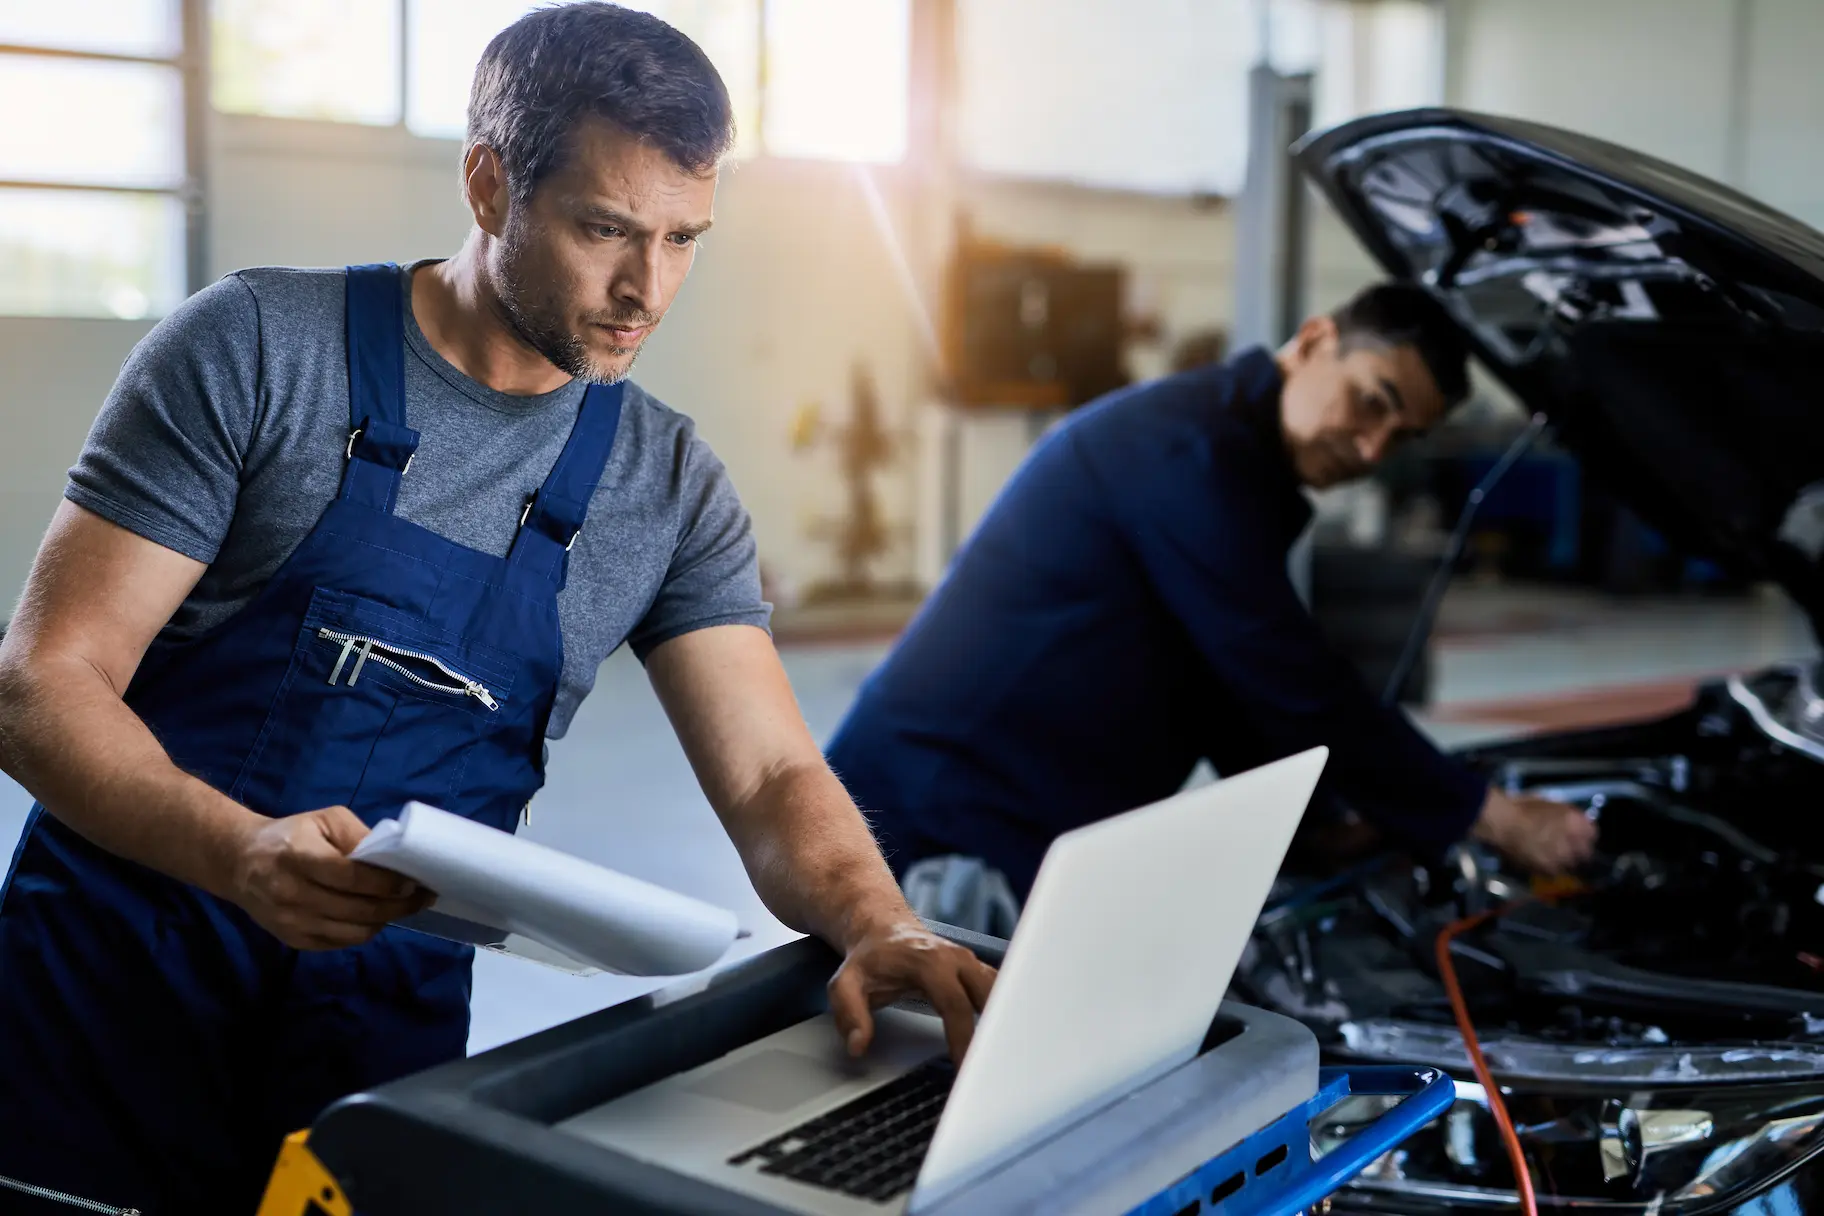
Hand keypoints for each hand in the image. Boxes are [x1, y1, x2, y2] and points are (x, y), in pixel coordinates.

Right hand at [228, 806, 431, 949]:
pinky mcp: (293, 940)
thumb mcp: (324, 820)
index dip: (388, 882)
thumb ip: (358, 836)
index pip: (353, 877)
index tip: (414, 880)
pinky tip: (375, 916)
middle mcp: (293, 894)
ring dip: (385, 920)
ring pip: (354, 932)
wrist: (241, 863)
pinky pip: (340, 942)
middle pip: (359, 909)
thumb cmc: (290, 836)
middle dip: (398, 905)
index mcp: (300, 857)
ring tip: (401, 906)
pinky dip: (363, 931)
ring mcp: (292, 922)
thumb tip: (392, 859)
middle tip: (421, 896)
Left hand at [828, 921, 997, 1064]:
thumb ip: (850, 1014)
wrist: (884, 931)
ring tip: (1000, 1062)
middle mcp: (957, 959)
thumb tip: (859, 1045)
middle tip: (990, 1072)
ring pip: (1000, 994)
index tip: (964, 1067)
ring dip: (1003, 1025)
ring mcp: (970, 962)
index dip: (963, 1037)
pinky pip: (999, 992)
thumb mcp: (846, 983)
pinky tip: (1000, 1043)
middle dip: (994, 1033)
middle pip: (989, 997)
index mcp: (930, 961)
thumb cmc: (869, 959)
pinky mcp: (977, 970)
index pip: (955, 1003)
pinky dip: (1002, 1016)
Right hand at [1471, 788, 1597, 875]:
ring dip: (1563, 861)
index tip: (1578, 836)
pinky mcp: (1546, 870)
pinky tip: (1538, 861)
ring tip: (1551, 856)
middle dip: (1578, 851)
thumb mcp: (1548, 803)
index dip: (1584, 835)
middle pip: (1585, 853)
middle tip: (1565, 848)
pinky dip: (1548, 868)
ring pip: (1570, 865)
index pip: (1593, 834)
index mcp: (1576, 822)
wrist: (1501, 822)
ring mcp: (1561, 858)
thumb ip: (1564, 815)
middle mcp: (1574, 842)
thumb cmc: (1521, 806)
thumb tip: (1569, 822)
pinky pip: (1553, 872)